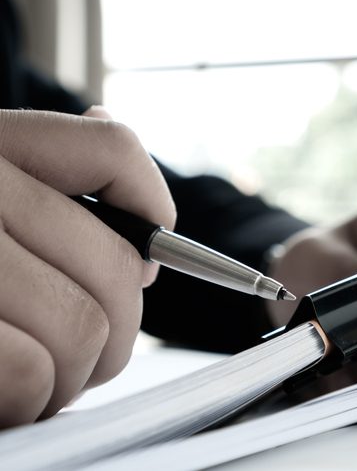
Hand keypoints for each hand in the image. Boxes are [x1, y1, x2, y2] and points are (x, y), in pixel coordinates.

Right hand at [0, 108, 175, 426]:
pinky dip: (30, 399)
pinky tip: (6, 398)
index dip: (150, 207)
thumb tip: (152, 219)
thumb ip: (51, 198)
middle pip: (114, 263)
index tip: (145, 263)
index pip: (110, 148)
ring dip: (73, 374)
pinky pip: (31, 370)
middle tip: (87, 356)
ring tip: (39, 379)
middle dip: (116, 329)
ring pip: (83, 325)